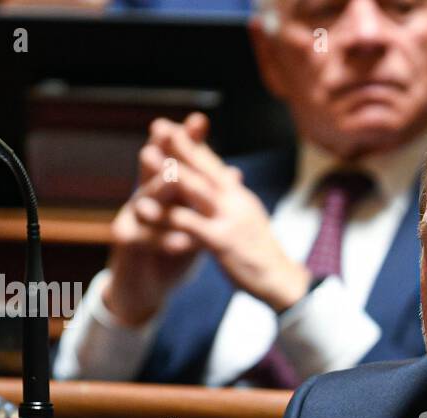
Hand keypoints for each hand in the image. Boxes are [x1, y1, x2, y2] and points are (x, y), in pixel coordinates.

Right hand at [101, 113, 213, 327]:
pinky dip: (162, 241)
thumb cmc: (169, 253)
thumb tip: (234, 173)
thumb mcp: (193, 222)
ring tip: (175, 176)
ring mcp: (130, 220)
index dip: (184, 142)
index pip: (173, 161)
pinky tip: (176, 240)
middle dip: (165, 152)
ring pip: (145, 201)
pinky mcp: (126, 247)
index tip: (199, 120)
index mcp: (160, 192)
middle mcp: (142, 199)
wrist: (145, 290)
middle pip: (152, 170)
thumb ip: (208, 199)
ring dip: (159, 189)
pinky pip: (145, 242)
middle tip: (174, 131)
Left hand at [131, 114, 311, 313]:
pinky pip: (191, 225)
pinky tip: (145, 209)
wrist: (281, 281)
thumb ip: (233, 200)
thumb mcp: (249, 219)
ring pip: (196, 189)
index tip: (173, 127)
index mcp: (240, 196)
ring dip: (169, 170)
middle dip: (181, 145)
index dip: (194, 144)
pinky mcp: (223, 242)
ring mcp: (230, 219)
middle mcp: (236, 201)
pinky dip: (168, 215)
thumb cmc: (262, 254)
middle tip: (158, 126)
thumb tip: (228, 179)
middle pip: (205, 167)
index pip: (215, 164)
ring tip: (145, 156)